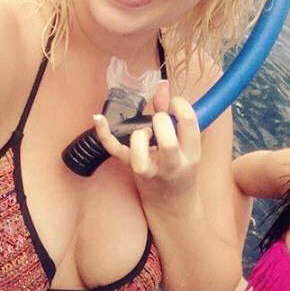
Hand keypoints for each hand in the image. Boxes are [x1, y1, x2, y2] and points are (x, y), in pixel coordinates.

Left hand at [92, 80, 201, 204]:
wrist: (173, 204)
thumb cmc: (181, 168)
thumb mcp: (188, 145)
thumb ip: (174, 115)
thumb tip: (161, 86)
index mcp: (192, 153)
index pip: (189, 123)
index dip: (180, 105)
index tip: (175, 104)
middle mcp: (172, 164)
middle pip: (167, 140)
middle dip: (161, 121)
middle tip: (160, 120)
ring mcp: (150, 169)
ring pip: (140, 150)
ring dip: (140, 133)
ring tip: (145, 132)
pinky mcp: (131, 169)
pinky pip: (116, 151)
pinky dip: (104, 134)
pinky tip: (98, 118)